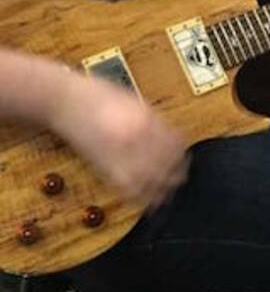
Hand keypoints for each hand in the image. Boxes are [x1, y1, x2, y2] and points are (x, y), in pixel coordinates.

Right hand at [51, 71, 189, 209]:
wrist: (64, 101)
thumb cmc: (96, 95)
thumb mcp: (135, 102)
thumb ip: (154, 121)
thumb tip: (171, 138)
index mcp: (147, 121)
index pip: (177, 146)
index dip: (183, 155)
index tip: (184, 158)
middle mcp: (136, 141)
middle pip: (169, 167)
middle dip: (177, 174)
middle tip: (180, 176)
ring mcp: (120, 156)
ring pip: (152, 183)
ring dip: (162, 188)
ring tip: (167, 189)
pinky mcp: (105, 168)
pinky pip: (130, 189)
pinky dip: (141, 195)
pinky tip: (147, 196)